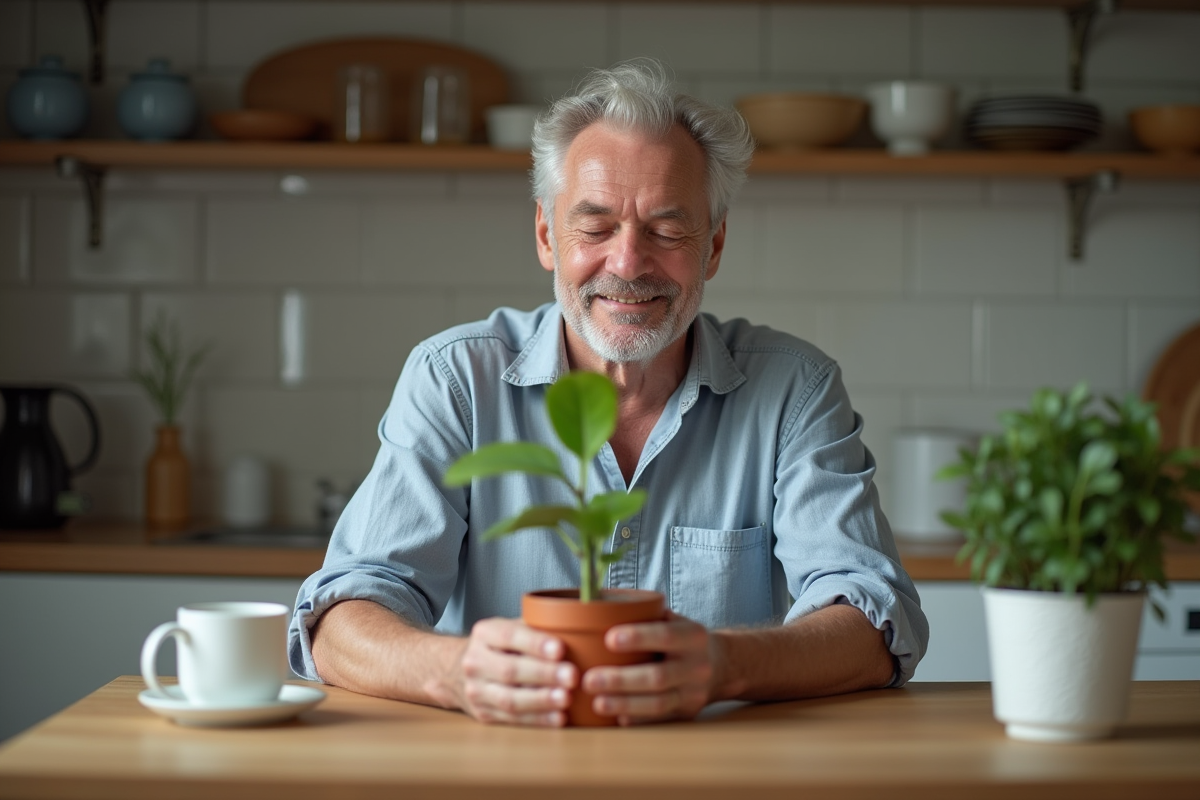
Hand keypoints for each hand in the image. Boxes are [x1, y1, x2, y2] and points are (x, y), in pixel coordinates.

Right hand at [454, 617, 576, 726]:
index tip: (560, 649)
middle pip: (510, 670)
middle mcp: (475, 661)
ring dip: (541, 701)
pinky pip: (512, 719)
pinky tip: (558, 718)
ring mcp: (476, 690)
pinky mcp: (483, 714)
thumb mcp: (509, 627)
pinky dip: (537, 720)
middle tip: (572, 676)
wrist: (456, 671)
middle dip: (544, 674)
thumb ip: (535, 626)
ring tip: (566, 699)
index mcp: (484, 633)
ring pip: (509, 699)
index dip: (535, 643)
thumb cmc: (498, 647)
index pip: (510, 636)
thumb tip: (577, 628)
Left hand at [582, 610, 714, 725]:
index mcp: (693, 636)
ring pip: (658, 703)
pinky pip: (659, 719)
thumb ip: (645, 616)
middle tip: (588, 680)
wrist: (721, 666)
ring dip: (624, 703)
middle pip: (658, 676)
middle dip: (621, 680)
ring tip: (596, 703)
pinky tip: (615, 717)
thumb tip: (599, 608)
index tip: (608, 639)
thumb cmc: (681, 639)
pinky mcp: (687, 713)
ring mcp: (694, 693)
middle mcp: (697, 665)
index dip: (638, 638)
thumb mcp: (673, 620)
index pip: (666, 635)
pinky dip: (636, 719)